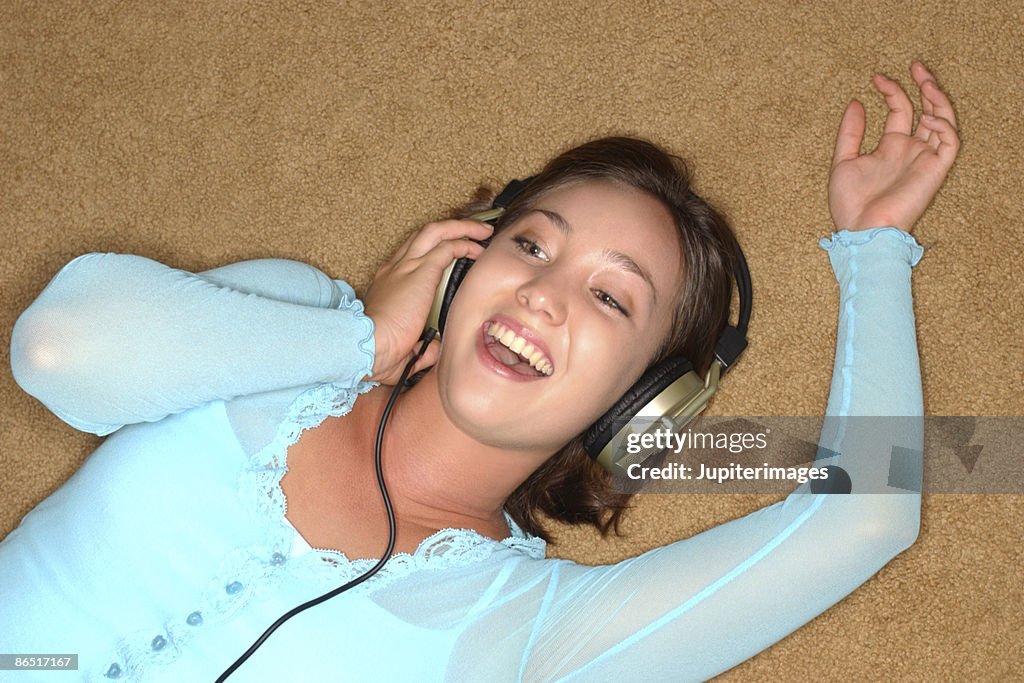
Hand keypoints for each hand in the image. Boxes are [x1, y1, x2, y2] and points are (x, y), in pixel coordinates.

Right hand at [362, 219, 492, 384]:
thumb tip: (436, 349)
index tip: (450, 256)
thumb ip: (422, 346)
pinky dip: (465, 245)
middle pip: (423, 235)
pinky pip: (448, 247)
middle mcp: (395, 268)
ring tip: (482, 231)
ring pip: (436, 232)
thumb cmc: (376, 350)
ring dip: (460, 228)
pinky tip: (479, 250)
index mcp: (388, 284)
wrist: (366, 344)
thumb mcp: (402, 348)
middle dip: (450, 229)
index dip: (432, 251)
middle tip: (472, 233)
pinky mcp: (421, 271)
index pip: (411, 257)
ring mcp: (407, 267)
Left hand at [829, 61, 959, 232]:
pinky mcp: (935, 170)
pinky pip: (950, 142)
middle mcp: (911, 149)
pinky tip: (927, 116)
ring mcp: (924, 159)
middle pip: (927, 109)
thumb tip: (856, 100)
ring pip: (944, 120)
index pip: (899, 109)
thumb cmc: (850, 203)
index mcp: (891, 146)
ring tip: (925, 81)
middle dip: (924, 85)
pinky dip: (943, 126)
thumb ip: (850, 132)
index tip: (875, 77)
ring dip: (938, 99)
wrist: (861, 230)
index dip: (891, 90)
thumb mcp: (842, 161)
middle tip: (915, 65)